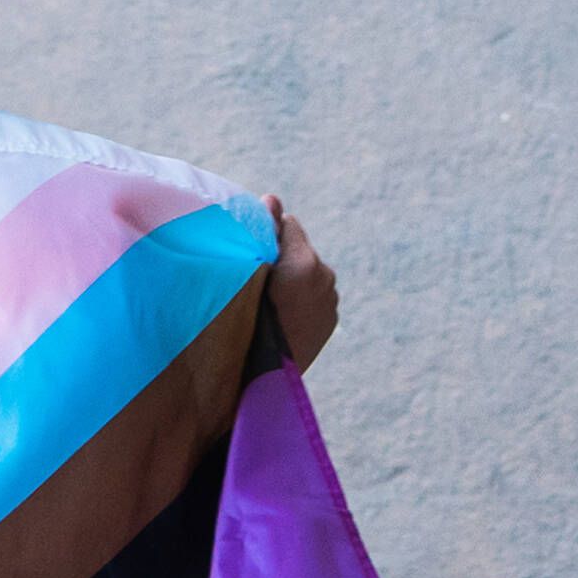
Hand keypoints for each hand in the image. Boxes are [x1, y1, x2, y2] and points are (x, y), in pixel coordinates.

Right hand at [266, 199, 337, 370]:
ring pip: (309, 273)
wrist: (265, 380)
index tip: (254, 251)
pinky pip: (316, 295)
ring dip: (293, 278)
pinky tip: (283, 316)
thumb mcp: (249, 274)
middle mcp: (326, 278)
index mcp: (305, 263)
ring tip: (269, 302)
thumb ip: (264, 231)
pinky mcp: (332, 319)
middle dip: (283, 256)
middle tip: (258, 280)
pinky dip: (302, 298)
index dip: (269, 234)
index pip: (289, 224)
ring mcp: (331, 301)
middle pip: (301, 249)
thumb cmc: (246, 323)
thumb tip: (271, 198)